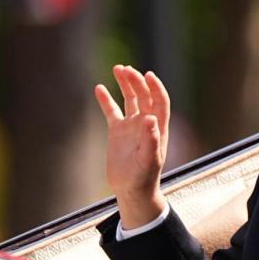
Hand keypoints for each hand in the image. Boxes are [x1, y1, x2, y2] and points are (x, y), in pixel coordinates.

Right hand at [94, 65, 170, 228]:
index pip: (160, 101)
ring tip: (118, 69)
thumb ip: (151, 139)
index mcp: (158, 127)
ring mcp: (132, 126)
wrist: (132, 190)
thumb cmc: (145, 177)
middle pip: (144, 96)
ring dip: (125, 84)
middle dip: (136, 81)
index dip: (156, 87)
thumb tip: (150, 119)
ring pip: (130, 99)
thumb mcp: (149, 159)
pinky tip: (99, 88)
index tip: (148, 74)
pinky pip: (112, 111)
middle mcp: (146, 123)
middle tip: (125, 69)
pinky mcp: (117, 132)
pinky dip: (106, 100)